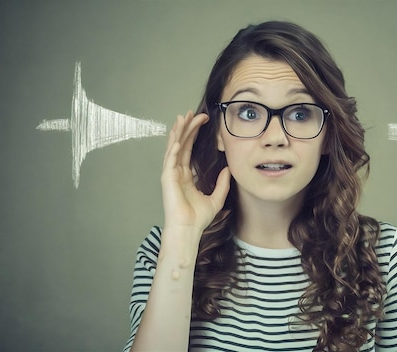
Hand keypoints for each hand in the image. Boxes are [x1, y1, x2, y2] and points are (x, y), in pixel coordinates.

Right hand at [161, 110, 230, 235]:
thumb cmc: (198, 218)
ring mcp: (170, 174)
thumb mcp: (216, 197)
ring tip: (182, 117)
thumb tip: (228, 169)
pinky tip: (178, 138)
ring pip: (174, 148)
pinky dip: (174, 148)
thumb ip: (222, 183)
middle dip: (186, 127)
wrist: (189, 229)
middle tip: (192, 112)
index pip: (189, 149)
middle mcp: (176, 172)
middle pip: (181, 144)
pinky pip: (170, 160)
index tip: (201, 121)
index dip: (194, 134)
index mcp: (186, 175)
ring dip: (178, 132)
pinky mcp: (167, 179)